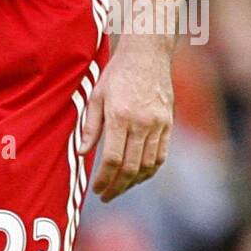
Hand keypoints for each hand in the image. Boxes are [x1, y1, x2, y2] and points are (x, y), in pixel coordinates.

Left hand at [79, 39, 173, 201]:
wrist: (147, 54)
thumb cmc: (117, 73)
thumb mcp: (97, 95)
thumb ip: (90, 126)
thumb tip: (82, 152)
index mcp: (120, 116)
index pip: (113, 159)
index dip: (104, 179)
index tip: (97, 189)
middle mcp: (142, 123)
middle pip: (131, 167)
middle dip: (117, 187)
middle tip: (106, 196)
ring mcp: (158, 124)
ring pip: (148, 165)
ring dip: (133, 183)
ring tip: (120, 188)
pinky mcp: (168, 124)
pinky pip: (161, 155)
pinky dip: (150, 170)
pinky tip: (138, 176)